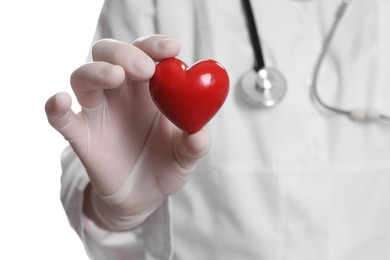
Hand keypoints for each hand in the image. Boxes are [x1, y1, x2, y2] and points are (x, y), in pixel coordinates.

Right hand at [45, 35, 209, 228]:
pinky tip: (60, 101)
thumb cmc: (167, 164)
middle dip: (126, 53)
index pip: (146, 54)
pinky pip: (62, 119)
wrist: (144, 195)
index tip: (172, 49)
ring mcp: (98, 112)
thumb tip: (199, 135)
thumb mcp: (186, 156)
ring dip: (97, 71)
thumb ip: (194, 145)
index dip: (155, 46)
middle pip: (110, 55)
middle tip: (146, 69)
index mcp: (149, 88)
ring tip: (116, 75)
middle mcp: (120, 93)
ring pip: (84, 78)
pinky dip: (56, 108)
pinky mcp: (82, 136)